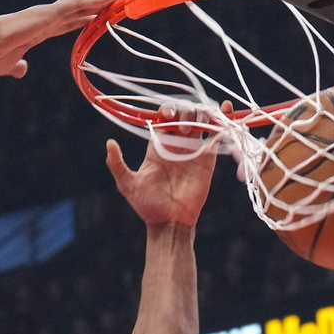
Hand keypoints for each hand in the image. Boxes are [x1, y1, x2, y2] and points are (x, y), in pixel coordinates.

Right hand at [0, 0, 117, 78]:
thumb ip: (18, 66)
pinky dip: (93, 1)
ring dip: (98, 0)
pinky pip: (75, 5)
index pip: (64, 22)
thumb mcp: (9, 65)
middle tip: (114, 2)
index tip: (95, 17)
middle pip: (75, 9)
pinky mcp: (47, 14)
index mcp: (37, 30)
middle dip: (94, 6)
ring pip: (78, 3)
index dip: (81, 19)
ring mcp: (45, 15)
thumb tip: (22, 70)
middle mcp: (43, 18)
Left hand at [106, 102, 228, 227]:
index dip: (167, 111)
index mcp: (158, 145)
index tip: (166, 116)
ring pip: (200, 120)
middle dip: (184, 112)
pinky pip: (217, 135)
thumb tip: (109, 143)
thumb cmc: (147, 205)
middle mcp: (176, 144)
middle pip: (184, 115)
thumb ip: (118, 165)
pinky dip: (222, 121)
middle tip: (182, 127)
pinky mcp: (209, 158)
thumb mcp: (128, 184)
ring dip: (201, 115)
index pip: (164, 118)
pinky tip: (224, 110)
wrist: (170, 223)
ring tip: (195, 127)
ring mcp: (194, 149)